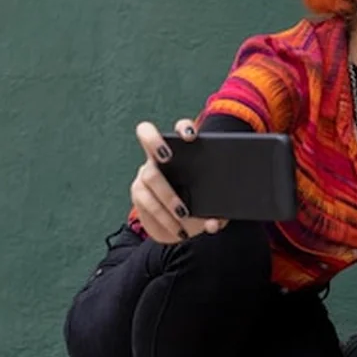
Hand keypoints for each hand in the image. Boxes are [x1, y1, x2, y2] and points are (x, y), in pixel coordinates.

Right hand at [130, 118, 228, 243]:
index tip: (192, 137)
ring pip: (150, 176)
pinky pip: (147, 201)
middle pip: (146, 135)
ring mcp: (146, 173)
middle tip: (167, 156)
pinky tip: (177, 228)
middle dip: (155, 141)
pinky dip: (163, 217)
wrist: (179, 229)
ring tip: (183, 214)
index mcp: (184, 153)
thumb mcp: (213, 210)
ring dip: (167, 196)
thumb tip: (213, 224)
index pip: (181, 129)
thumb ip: (218, 214)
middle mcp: (160, 158)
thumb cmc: (200, 210)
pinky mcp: (138, 192)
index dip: (184, 128)